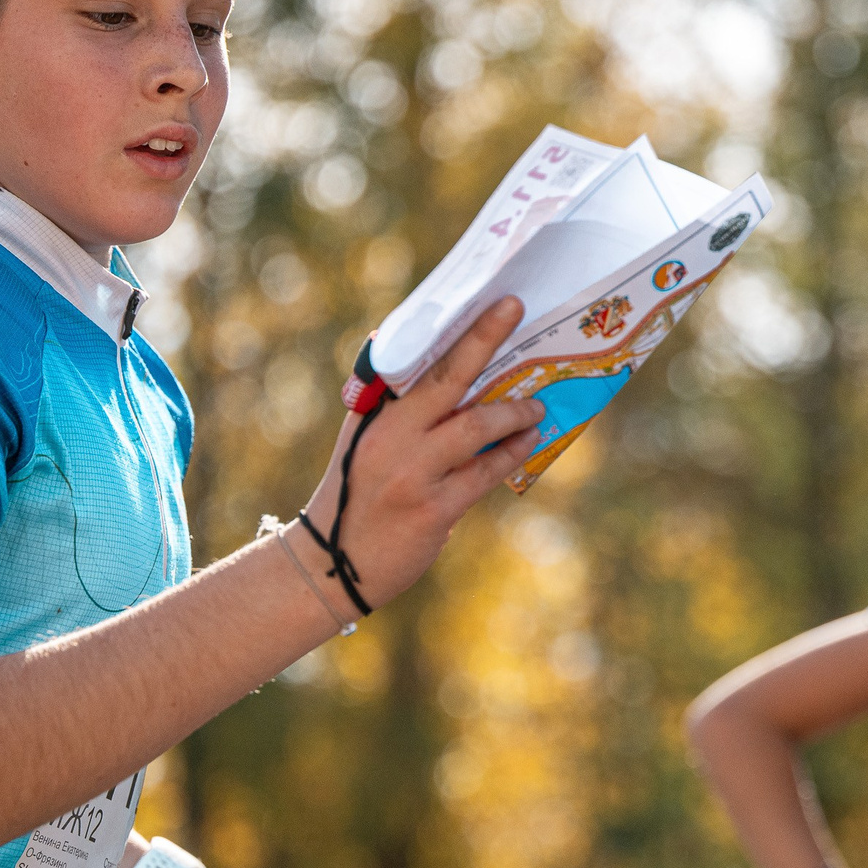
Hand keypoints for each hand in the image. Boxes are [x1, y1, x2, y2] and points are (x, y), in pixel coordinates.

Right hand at [296, 298, 548, 610]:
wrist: (331, 563)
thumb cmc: (353, 493)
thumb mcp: (361, 440)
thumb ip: (384, 399)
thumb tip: (393, 342)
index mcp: (374, 415)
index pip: (418, 360)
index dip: (461, 331)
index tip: (497, 303)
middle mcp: (390, 437)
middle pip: (447, 379)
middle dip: (485, 340)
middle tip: (517, 312)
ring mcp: (411, 473)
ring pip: (474, 427)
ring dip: (513, 412)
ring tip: (536, 407)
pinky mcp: (432, 510)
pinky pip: (484, 473)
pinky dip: (511, 453)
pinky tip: (529, 441)